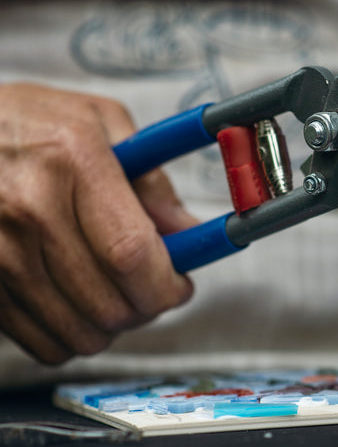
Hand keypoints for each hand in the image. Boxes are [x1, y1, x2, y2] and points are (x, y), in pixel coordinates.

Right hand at [0, 83, 194, 363]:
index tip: (180, 287)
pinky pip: (36, 339)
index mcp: (73, 161)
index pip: (130, 253)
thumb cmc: (28, 120)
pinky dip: (67, 335)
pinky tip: (76, 306)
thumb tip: (188, 232)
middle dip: (145, 309)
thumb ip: (152, 180)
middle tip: (152, 292)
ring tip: (115, 297)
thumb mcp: (99, 121)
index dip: (165, 285)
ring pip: (75, 331)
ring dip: (109, 327)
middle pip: (107, 302)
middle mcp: (30, 208)